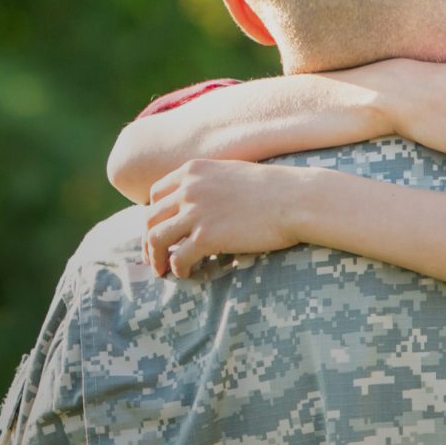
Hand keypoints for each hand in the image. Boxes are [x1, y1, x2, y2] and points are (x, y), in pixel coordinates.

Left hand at [142, 159, 308, 277]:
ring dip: (155, 258)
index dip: (154, 216)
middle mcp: (188, 189)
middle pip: (150, 218)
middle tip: (154, 258)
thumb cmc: (273, 189)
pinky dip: (177, 269)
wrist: (297, 199)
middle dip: (148, 241)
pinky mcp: (207, 237)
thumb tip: (199, 205)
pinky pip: (177, 258)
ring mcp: (196, 212)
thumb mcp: (231, 173)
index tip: (158, 232)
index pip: (156, 194)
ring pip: (156, 239)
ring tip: (162, 272)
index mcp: (192, 170)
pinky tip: (187, 273)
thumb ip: (209, 184)